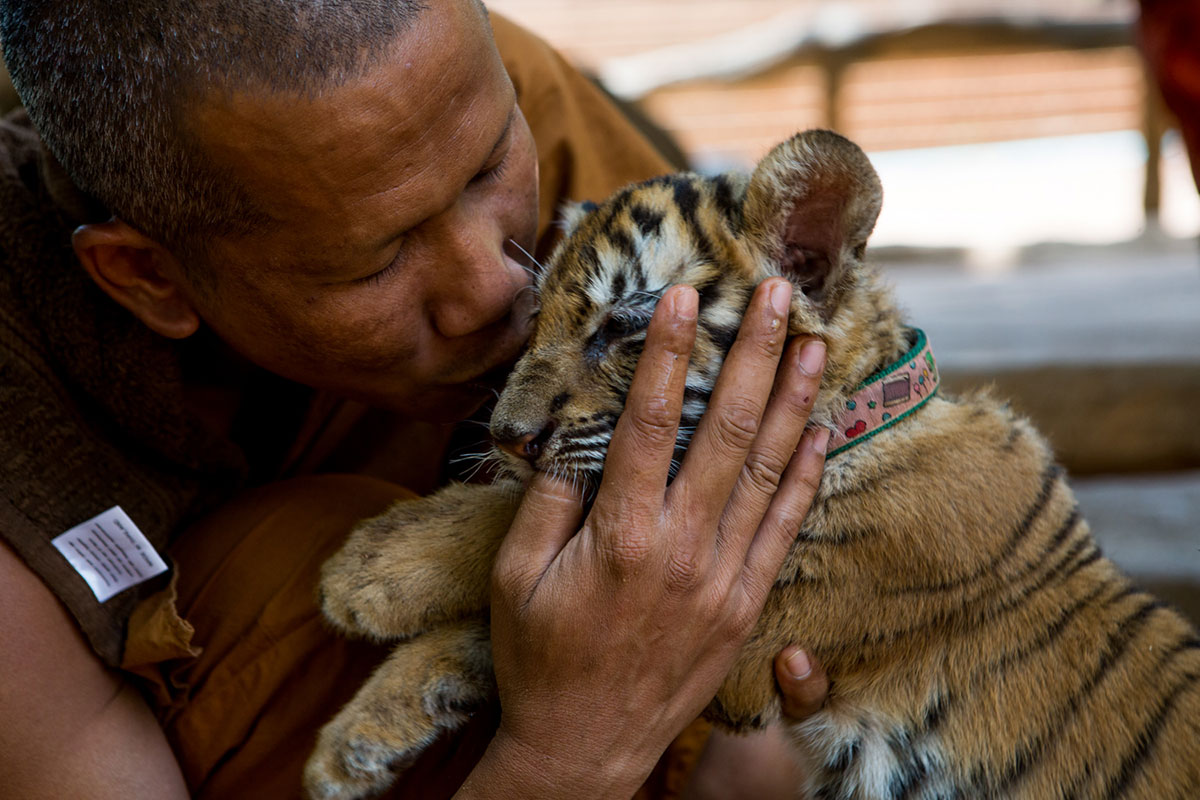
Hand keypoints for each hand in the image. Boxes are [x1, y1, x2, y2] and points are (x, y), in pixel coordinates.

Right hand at [459, 279, 828, 798]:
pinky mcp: (745, 604)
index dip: (670, 353)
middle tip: (780, 295)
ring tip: (817, 344)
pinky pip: (784, 529)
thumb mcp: (515, 577)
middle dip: (756, 355)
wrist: (586, 746)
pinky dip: (806, 478)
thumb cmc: (541, 659)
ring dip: (795, 403)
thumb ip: (547, 499)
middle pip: (727, 432)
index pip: (651, 421)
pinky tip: (823, 433)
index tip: (689, 298)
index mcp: (620, 535)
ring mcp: (723, 578)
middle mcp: (682, 548)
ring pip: (767, 473)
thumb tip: (573, 431)